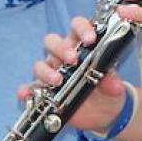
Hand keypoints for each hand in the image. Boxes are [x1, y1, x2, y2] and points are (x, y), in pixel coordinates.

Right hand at [17, 15, 127, 131]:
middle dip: (61, 49)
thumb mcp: (113, 86)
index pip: (77, 27)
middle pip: (52, 41)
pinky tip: (26, 94)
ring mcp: (52, 73)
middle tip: (72, 60)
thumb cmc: (106, 90)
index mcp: (81, 45)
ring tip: (57, 81)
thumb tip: (114, 84)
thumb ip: (112, 82)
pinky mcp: (45, 91)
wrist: (103, 113)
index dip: (82, 28)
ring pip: (40, 64)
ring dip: (46, 70)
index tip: (90, 38)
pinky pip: (31, 88)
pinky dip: (26, 90)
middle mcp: (63, 56)